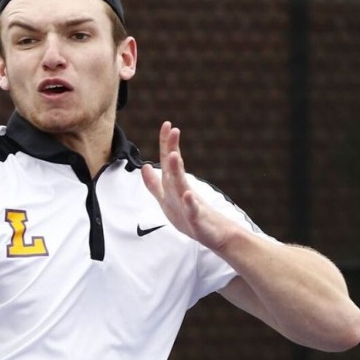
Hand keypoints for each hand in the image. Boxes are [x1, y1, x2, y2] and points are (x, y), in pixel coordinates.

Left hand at [141, 121, 234, 251]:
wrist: (215, 235)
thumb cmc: (190, 216)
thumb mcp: (166, 199)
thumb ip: (154, 184)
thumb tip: (144, 166)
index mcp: (175, 185)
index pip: (169, 161)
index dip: (166, 144)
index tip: (167, 124)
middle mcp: (183, 190)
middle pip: (175, 168)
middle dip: (172, 149)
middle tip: (173, 129)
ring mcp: (191, 203)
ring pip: (182, 186)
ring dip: (177, 171)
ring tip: (174, 155)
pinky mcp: (197, 219)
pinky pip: (192, 210)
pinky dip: (189, 202)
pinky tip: (188, 194)